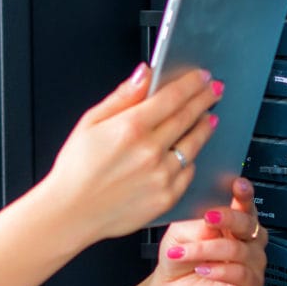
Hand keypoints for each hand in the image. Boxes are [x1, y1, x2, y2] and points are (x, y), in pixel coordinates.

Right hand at [43, 63, 222, 246]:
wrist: (72, 211)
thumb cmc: (76, 167)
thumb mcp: (90, 122)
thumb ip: (122, 96)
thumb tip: (144, 73)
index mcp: (130, 127)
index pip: (172, 97)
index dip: (192, 84)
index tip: (202, 76)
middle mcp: (150, 151)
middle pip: (188, 117)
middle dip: (204, 99)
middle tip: (215, 89)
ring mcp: (161, 176)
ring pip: (194, 144)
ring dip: (204, 127)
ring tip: (208, 118)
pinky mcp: (166, 197)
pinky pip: (188, 171)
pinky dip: (191, 158)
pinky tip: (189, 151)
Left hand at [151, 177, 267, 285]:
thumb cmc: (178, 255)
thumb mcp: (181, 231)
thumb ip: (198, 222)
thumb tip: (213, 217)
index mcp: (233, 220)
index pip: (244, 203)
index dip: (244, 193)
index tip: (238, 185)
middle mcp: (247, 239)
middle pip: (248, 223)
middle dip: (228, 218)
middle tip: (208, 217)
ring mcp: (252, 262)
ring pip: (238, 249)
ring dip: (207, 250)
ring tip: (184, 252)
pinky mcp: (250, 284)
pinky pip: (240, 273)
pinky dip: (218, 270)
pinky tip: (202, 268)